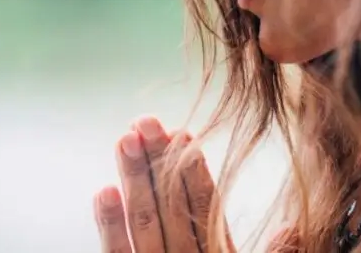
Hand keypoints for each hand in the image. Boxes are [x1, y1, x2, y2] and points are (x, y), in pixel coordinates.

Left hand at [94, 116, 231, 252]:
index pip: (206, 206)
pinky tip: (104, 192)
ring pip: (145, 221)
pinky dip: (110, 223)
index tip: (181, 133)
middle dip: (159, 159)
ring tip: (125, 140)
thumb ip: (238, 232)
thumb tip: (255, 188)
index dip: (195, 168)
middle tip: (146, 122)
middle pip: (173, 204)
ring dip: (135, 177)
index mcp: (216, 252)